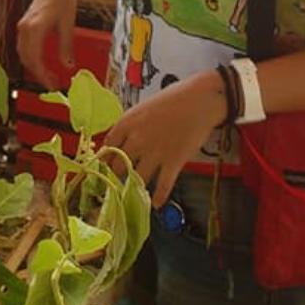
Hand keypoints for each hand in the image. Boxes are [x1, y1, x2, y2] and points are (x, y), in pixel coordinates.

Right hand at [15, 0, 78, 89]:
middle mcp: (24, 28)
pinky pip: (24, 46)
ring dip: (34, 67)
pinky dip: (31, 57)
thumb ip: (66, 47)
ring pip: (23, 54)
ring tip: (48, 76)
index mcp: (34, 28)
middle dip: (38, 74)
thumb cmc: (64, 0)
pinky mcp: (24, 25)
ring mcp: (22, 26)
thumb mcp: (68, 25)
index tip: (52, 84)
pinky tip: (42, 64)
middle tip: (52, 84)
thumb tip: (68, 66)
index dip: (42, 75)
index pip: (34, 59)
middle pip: (26, 58)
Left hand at [104, 70, 225, 206]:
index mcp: (127, 123)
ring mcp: (155, 152)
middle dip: (117, 175)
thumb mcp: (143, 108)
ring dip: (134, 187)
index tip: (104, 165)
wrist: (200, 100)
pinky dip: (158, 197)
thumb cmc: (172, 100)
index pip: (107, 147)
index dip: (104, 159)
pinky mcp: (173, 162)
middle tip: (118, 181)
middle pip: (117, 166)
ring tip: (134, 193)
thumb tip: (121, 141)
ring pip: (137, 178)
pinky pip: (163, 185)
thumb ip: (130, 126)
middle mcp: (137, 140)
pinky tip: (155, 204)